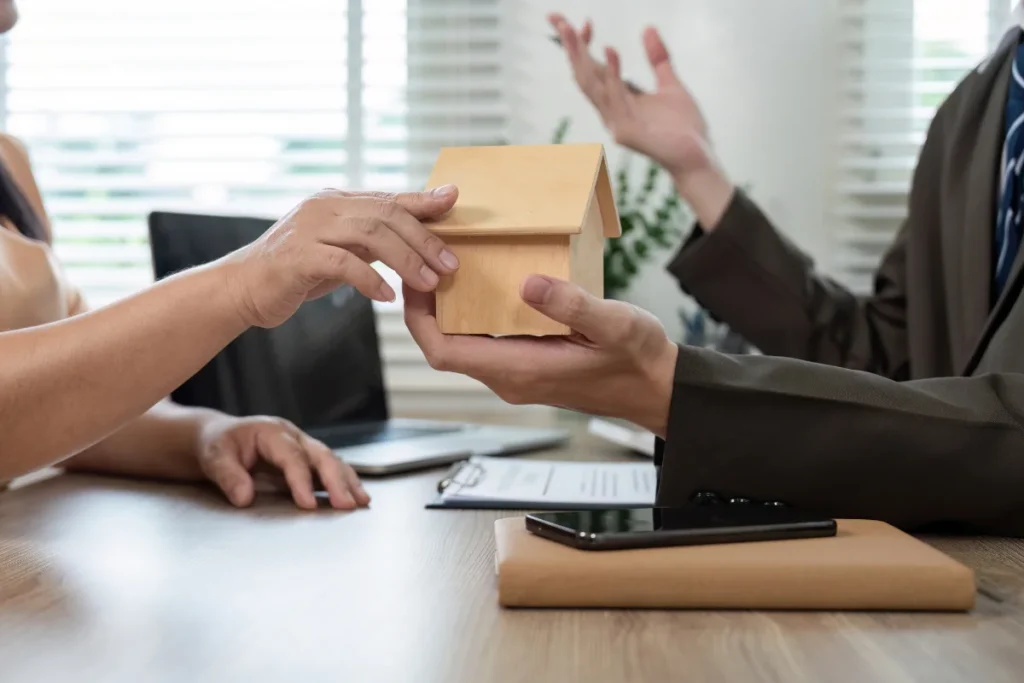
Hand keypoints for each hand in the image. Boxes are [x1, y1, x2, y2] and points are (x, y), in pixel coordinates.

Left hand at [197, 415, 370, 509]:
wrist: (220, 437)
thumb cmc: (219, 445)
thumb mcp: (215, 457)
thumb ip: (229, 476)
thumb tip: (245, 497)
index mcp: (271, 432)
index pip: (292, 456)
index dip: (301, 480)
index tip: (308, 504)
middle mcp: (293, 436)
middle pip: (321, 455)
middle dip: (336, 480)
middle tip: (346, 504)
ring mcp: (302, 446)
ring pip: (331, 460)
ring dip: (347, 481)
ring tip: (360, 501)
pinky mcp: (307, 459)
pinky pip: (330, 468)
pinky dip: (345, 481)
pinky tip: (356, 496)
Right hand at [222, 187, 459, 327]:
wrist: (243, 288)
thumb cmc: (296, 271)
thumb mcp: (339, 250)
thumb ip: (370, 241)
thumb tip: (413, 240)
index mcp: (336, 202)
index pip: (388, 198)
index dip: (422, 200)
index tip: (454, 199)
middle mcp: (324, 208)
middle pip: (386, 214)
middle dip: (423, 238)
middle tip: (450, 264)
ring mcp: (309, 229)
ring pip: (370, 234)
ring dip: (406, 259)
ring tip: (429, 282)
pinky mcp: (298, 257)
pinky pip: (343, 264)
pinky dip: (370, 280)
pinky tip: (387, 297)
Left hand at [404, 276, 678, 436]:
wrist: (658, 389)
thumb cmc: (639, 361)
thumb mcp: (613, 325)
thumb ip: (571, 306)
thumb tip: (528, 282)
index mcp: (520, 370)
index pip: (443, 352)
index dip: (418, 318)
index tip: (413, 279)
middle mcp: (510, 377)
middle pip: (445, 346)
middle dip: (426, 307)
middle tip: (423, 259)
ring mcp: (518, 373)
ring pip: (463, 344)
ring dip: (448, 309)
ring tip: (446, 264)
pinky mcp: (528, 365)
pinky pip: (484, 341)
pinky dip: (472, 313)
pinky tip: (482, 283)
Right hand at [549, 14, 710, 178]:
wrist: (697, 156)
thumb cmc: (684, 128)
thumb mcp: (671, 85)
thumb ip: (658, 59)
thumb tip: (648, 28)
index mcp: (618, 100)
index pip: (593, 69)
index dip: (585, 46)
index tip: (586, 21)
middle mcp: (610, 111)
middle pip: (584, 74)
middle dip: (570, 47)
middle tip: (557, 19)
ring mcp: (615, 122)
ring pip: (591, 85)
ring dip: (581, 55)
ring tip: (573, 29)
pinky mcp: (626, 132)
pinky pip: (616, 98)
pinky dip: (612, 73)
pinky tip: (611, 50)